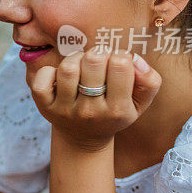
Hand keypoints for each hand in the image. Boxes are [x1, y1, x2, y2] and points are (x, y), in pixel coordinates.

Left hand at [28, 46, 161, 150]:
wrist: (83, 139)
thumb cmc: (114, 112)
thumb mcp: (139, 103)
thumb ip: (149, 81)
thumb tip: (134, 58)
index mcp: (118, 110)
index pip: (120, 65)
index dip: (119, 54)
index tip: (117, 61)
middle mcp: (91, 111)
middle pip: (93, 62)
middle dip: (98, 53)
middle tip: (98, 59)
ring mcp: (65, 110)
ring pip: (68, 68)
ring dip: (75, 58)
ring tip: (81, 64)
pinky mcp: (45, 107)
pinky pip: (42, 79)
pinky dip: (49, 71)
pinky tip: (59, 76)